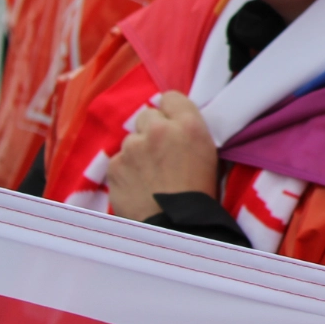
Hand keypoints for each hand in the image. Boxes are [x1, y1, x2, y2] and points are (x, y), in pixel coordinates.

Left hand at [107, 91, 218, 220]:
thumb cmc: (202, 192)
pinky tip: (138, 185)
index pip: (171, 97)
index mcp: (189, 125)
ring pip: (132, 139)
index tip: (173, 125)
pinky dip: (126, 170)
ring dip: (138, 151)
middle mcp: (158, 129)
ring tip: (150, 174)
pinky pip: (119, 161)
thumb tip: (176, 122)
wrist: (177, 226)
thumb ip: (190, 131)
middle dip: (152, 130)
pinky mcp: (115, 166)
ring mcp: (133, 147)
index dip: (171, 111)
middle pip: (148, 115)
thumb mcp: (209, 153)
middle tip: (161, 153)